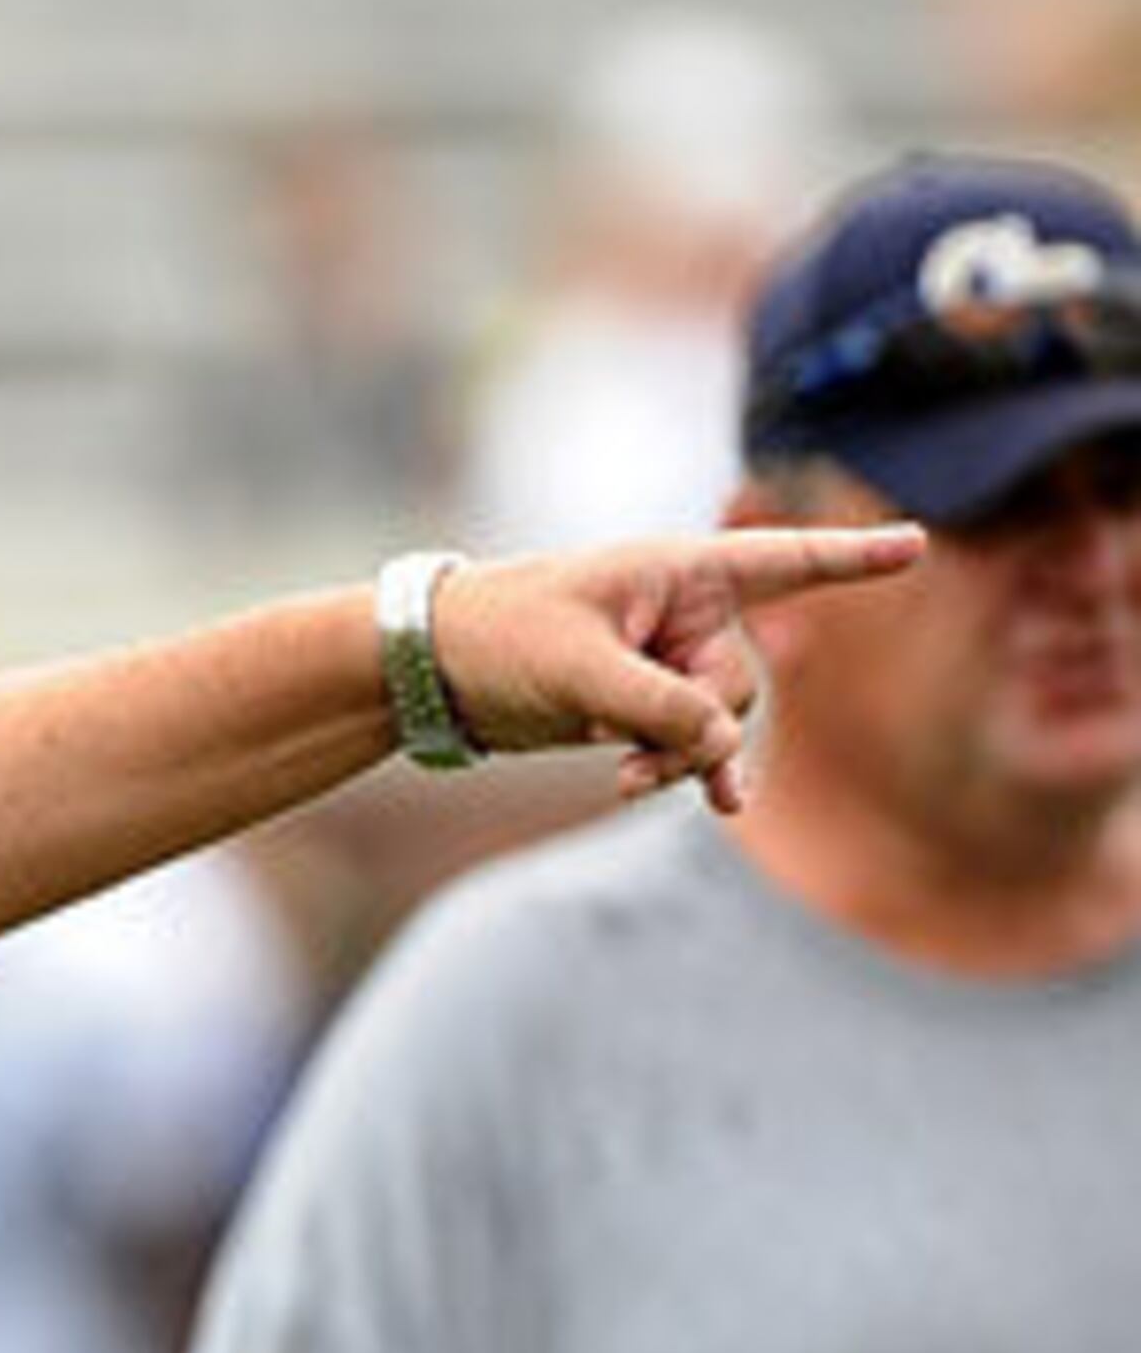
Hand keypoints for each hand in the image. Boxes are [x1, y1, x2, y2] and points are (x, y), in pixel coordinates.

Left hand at [430, 524, 925, 812]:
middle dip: (703, 728)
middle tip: (638, 763)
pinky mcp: (639, 705)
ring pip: (716, 723)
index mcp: (677, 571)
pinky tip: (718, 807)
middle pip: (738, 683)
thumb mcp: (579, 671)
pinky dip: (688, 771)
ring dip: (683, 759)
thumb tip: (725, 750)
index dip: (850, 559)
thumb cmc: (497, 637)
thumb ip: (659, 707)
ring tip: (627, 782)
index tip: (918, 545)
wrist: (434, 670)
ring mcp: (663, 661)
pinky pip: (690, 743)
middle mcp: (682, 612)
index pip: (782, 561)